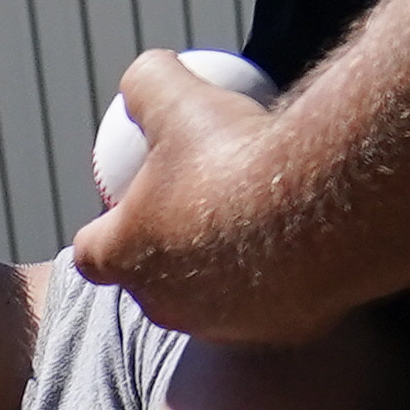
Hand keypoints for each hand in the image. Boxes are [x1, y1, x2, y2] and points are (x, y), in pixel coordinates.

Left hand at [67, 55, 326, 346]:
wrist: (319, 209)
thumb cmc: (234, 157)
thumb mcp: (179, 98)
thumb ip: (148, 83)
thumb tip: (143, 75)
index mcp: (126, 256)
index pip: (90, 254)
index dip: (101, 233)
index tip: (122, 208)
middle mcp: (165, 304)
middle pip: (151, 286)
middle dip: (163, 260)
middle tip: (192, 217)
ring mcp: (222, 326)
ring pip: (215, 301)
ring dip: (226, 272)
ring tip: (253, 229)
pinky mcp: (279, 334)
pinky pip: (276, 304)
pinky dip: (284, 278)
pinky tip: (307, 242)